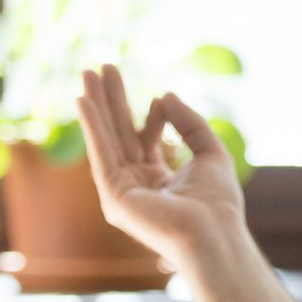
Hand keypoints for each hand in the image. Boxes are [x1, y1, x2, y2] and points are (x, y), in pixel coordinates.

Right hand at [77, 64, 245, 274]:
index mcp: (159, 181)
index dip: (154, 117)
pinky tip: (84, 102)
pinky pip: (100, 155)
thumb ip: (189, 123)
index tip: (160, 98)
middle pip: (120, 134)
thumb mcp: (210, 152)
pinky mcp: (113, 197)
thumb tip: (165, 95)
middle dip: (111, 101)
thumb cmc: (218, 202)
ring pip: (107, 140)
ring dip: (96, 106)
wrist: (214, 232)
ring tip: (87, 73)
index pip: (147, 140)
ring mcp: (122, 192)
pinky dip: (92, 127)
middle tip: (100, 68)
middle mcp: (137, 186)